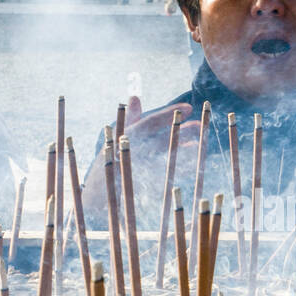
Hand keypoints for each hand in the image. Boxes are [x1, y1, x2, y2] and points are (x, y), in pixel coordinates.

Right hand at [82, 97, 200, 216]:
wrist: (94, 198)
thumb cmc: (109, 163)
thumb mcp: (115, 138)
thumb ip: (130, 119)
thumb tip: (135, 97)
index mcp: (123, 139)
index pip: (149, 123)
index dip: (169, 114)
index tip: (189, 108)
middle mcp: (129, 154)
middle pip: (161, 141)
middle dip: (182, 132)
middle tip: (201, 126)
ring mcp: (135, 173)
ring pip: (165, 161)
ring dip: (184, 154)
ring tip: (201, 146)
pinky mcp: (142, 190)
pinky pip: (166, 180)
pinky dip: (180, 173)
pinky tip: (195, 168)